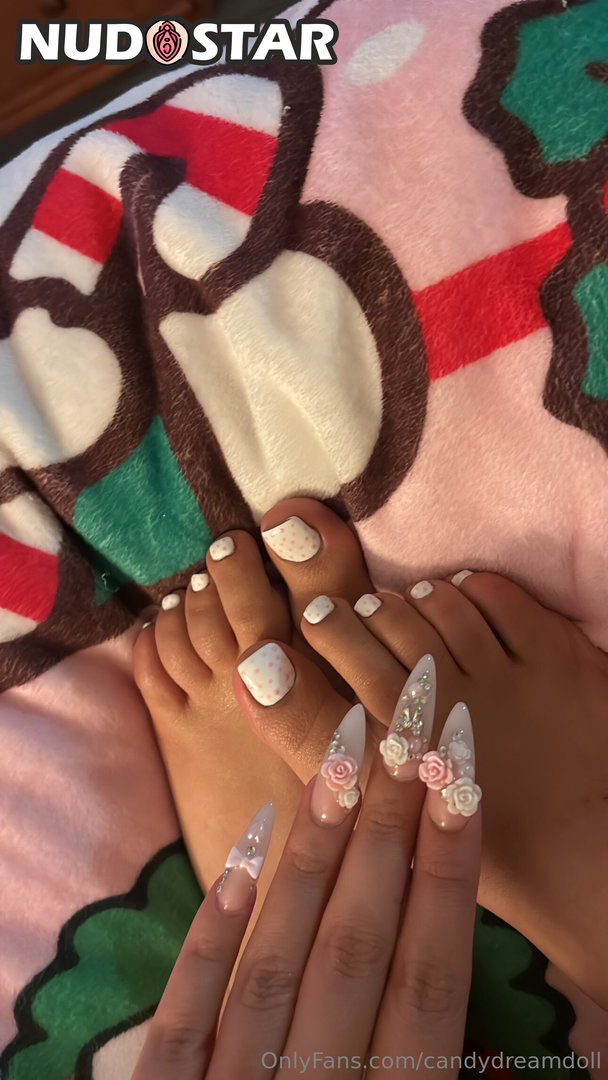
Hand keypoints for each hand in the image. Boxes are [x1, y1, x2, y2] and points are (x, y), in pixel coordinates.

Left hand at [133, 691, 480, 1078]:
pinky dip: (210, 941)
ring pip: (275, 962)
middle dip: (387, 830)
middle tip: (408, 726)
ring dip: (311, 855)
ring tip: (339, 756)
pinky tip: (237, 860)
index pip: (430, 981)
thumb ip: (435, 1061)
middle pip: (356, 947)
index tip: (462, 777)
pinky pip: (184, 1022)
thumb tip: (447, 943)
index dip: (449, 874)